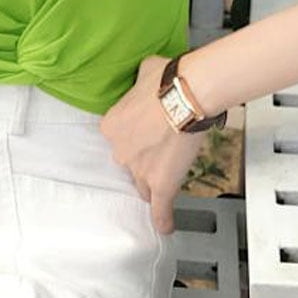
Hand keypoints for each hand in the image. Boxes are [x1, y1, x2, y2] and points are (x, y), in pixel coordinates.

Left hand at [99, 54, 206, 234]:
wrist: (187, 94)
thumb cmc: (166, 79)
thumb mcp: (144, 71)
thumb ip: (140, 83)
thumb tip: (148, 78)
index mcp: (111, 126)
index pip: (120, 139)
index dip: (136, 136)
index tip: (147, 132)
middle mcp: (120, 150)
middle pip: (130, 163)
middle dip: (144, 158)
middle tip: (162, 147)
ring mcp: (140, 170)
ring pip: (144, 184)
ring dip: (154, 181)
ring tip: (168, 178)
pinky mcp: (161, 183)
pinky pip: (159, 207)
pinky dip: (162, 218)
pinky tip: (165, 226)